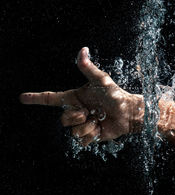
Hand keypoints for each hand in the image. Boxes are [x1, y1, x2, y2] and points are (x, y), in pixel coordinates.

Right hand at [20, 47, 143, 145]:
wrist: (127, 113)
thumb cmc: (115, 95)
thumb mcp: (101, 81)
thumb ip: (89, 69)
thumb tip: (82, 50)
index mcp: (74, 99)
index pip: (51, 99)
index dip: (36, 98)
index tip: (23, 98)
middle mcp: (75, 112)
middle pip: (63, 120)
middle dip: (77, 117)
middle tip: (90, 112)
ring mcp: (81, 125)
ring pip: (73, 132)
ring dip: (88, 126)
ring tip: (98, 119)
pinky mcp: (88, 136)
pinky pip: (83, 140)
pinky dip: (93, 135)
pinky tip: (101, 128)